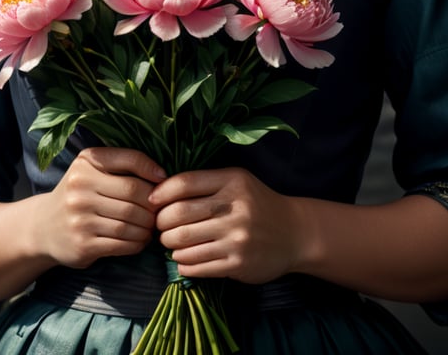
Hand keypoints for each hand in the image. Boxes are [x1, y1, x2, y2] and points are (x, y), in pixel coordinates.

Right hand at [38, 147, 165, 268]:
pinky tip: (139, 240)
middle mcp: (80, 187)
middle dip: (153, 204)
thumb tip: (162, 177)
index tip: (164, 179)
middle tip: (159, 210)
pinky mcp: (82, 244)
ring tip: (151, 227)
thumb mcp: (92, 169)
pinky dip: (137, 243)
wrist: (43, 227)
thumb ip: (122, 165)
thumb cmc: (79, 194)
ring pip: (130, 222)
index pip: (129, 159)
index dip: (151, 169)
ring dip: (147, 227)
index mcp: (86, 163)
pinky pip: (122, 244)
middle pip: (134, 194)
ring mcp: (80, 218)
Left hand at [149, 167, 299, 283]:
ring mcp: (237, 238)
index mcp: (232, 181)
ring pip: (184, 244)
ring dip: (170, 246)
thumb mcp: (237, 181)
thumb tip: (160, 194)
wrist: (295, 233)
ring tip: (171, 244)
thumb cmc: (257, 203)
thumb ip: (205, 183)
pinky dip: (183, 264)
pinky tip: (184, 260)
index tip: (152, 201)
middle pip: (179, 215)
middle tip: (160, 228)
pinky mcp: (238, 264)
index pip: (185, 183)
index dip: (162, 193)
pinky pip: (197, 266)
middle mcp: (235, 208)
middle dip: (161, 224)